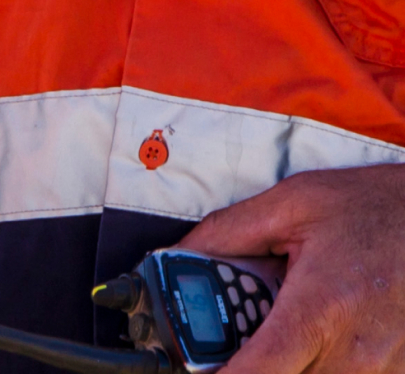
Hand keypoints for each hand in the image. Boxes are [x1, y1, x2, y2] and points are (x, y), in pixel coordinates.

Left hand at [181, 164, 404, 369]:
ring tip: (282, 326)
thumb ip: (228, 233)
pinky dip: (324, 364)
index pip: (259, 373)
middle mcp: (356, 353)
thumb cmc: (369, 206)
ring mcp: (384, 370)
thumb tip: (177, 255)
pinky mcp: (400, 372)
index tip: (201, 368)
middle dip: (254, 366)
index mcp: (320, 309)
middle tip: (236, 338)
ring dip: (291, 364)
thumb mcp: (291, 202)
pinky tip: (319, 334)